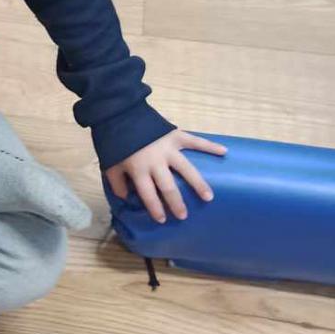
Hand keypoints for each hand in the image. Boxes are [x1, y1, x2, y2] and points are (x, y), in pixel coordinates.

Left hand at [106, 130, 226, 223]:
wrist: (120, 113)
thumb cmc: (114, 142)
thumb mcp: (110, 164)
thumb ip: (117, 182)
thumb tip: (126, 197)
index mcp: (139, 170)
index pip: (148, 195)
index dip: (155, 208)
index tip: (163, 220)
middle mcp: (156, 162)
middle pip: (168, 187)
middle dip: (176, 203)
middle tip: (184, 215)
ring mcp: (168, 149)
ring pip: (186, 169)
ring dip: (198, 184)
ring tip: (208, 197)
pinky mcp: (176, 135)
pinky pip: (196, 141)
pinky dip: (210, 146)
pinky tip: (224, 152)